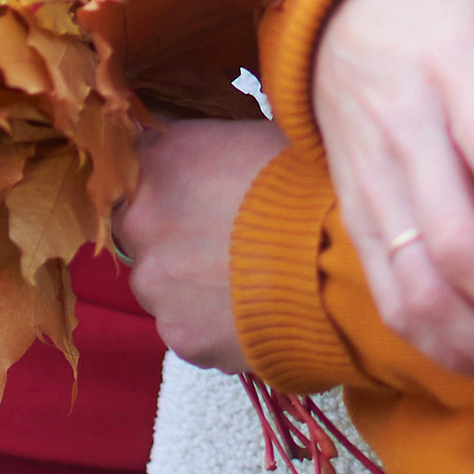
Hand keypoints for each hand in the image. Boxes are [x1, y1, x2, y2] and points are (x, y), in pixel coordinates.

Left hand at [114, 116, 283, 369]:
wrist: (338, 260)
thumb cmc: (307, 186)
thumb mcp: (251, 137)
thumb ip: (204, 148)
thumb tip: (197, 155)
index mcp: (160, 159)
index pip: (134, 161)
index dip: (164, 175)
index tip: (188, 186)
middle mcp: (143, 219)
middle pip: (138, 226)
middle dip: (169, 230)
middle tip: (220, 235)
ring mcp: (156, 283)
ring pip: (159, 281)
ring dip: (187, 279)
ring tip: (242, 276)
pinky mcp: (178, 335)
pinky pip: (185, 324)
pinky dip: (209, 319)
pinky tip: (249, 306)